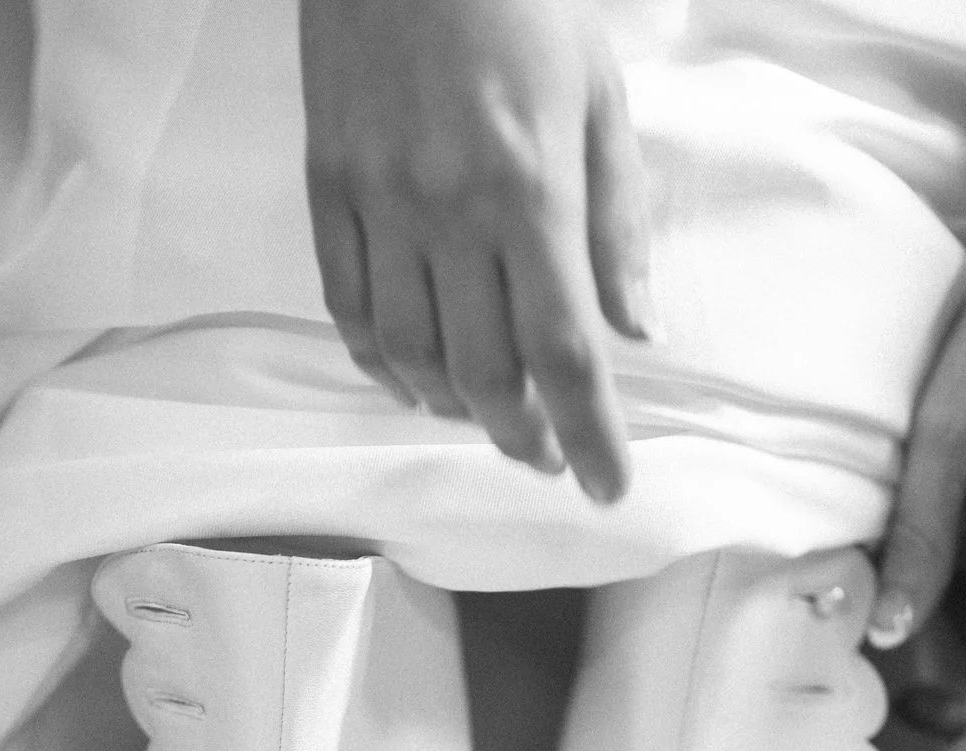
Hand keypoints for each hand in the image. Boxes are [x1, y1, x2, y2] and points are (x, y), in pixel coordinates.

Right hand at [299, 0, 651, 502]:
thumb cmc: (523, 6)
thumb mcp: (599, 100)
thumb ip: (616, 222)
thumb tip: (637, 327)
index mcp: (531, 193)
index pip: (565, 351)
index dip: (591, 434)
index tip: (608, 487)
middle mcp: (451, 214)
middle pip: (485, 373)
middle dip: (522, 436)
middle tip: (549, 457)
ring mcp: (380, 205)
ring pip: (410, 354)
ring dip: (450, 408)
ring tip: (485, 420)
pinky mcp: (329, 188)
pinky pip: (348, 306)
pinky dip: (379, 361)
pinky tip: (408, 379)